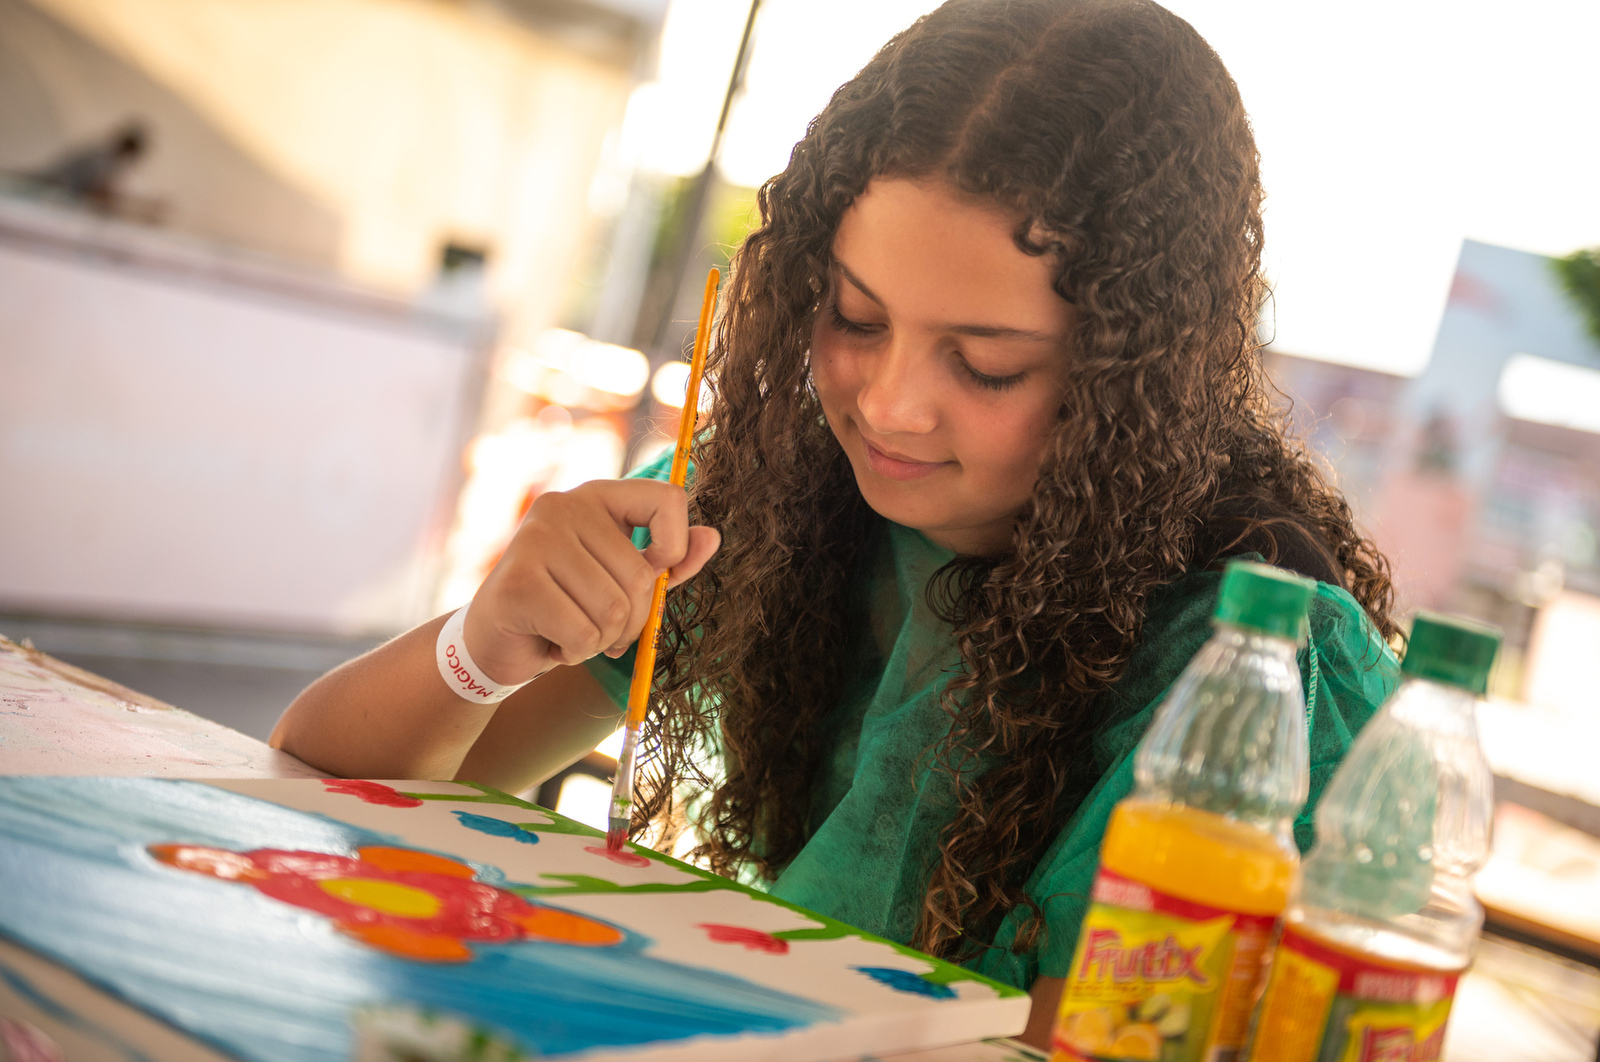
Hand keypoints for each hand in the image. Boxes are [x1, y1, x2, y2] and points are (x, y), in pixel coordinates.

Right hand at [461, 479, 719, 685]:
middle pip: (641, 575)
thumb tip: (713, 537)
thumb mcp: (624, 582)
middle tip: (600, 629)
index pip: (667, 499)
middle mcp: (563, 506)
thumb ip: (669, 562)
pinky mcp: (517, 583)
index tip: (653, 576)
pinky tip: (551, 641)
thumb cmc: (566, 609)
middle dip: (630, 621)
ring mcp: (535, 539)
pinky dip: (574, 652)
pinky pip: (582, 633)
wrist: (494, 643)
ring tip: (571, 631)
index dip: (675, 547)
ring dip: (599, 640)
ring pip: (613, 610)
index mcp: (596, 496)